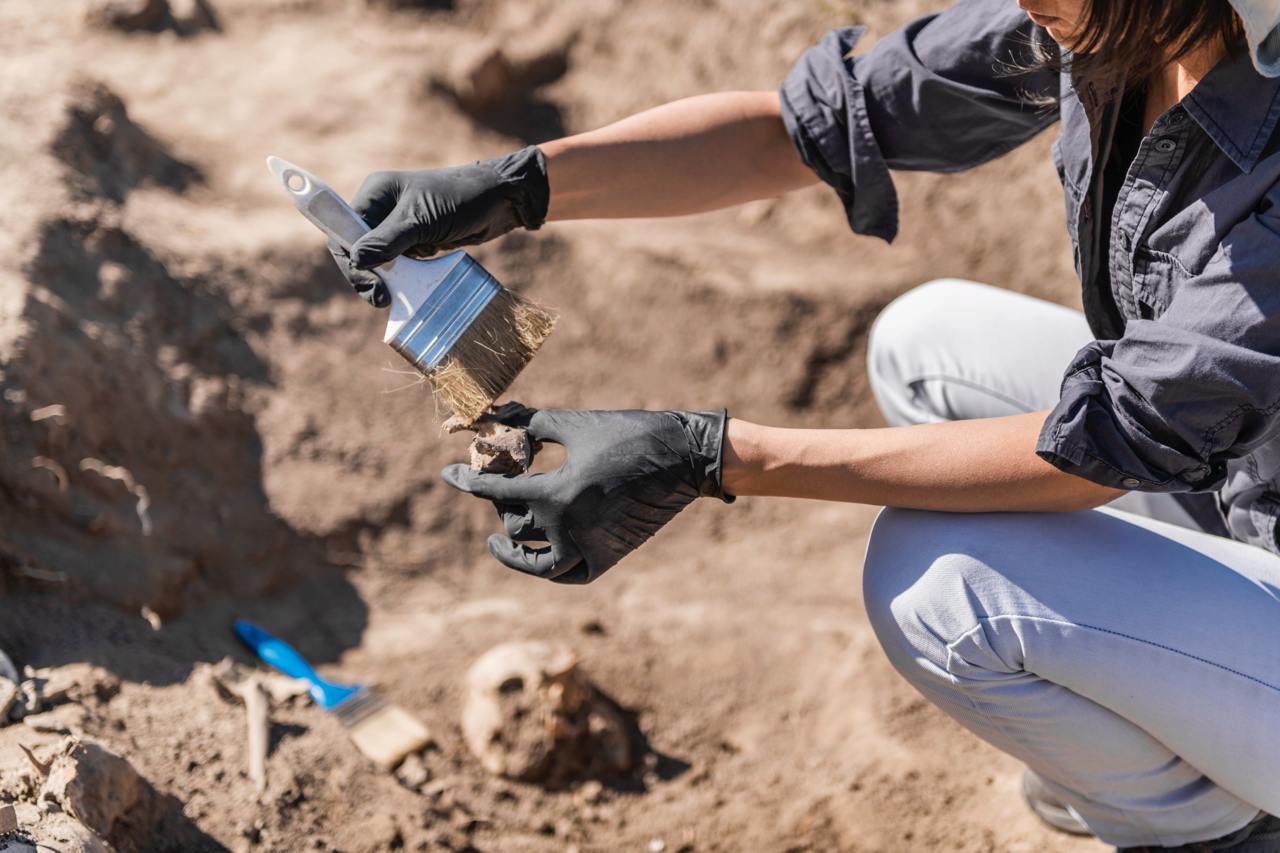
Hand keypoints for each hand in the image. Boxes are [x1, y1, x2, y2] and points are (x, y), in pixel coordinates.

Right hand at [328, 145, 549, 306]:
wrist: (501, 200)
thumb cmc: (461, 200)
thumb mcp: (421, 220)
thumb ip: (388, 241)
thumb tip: (357, 260)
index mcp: (376, 194)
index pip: (345, 231)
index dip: (350, 261)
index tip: (370, 285)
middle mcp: (382, 208)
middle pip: (358, 250)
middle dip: (367, 275)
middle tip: (382, 300)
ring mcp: (399, 226)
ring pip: (378, 261)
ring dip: (384, 280)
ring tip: (394, 299)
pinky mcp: (417, 241)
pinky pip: (399, 265)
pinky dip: (401, 279)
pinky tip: (407, 291)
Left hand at [442, 404, 733, 582]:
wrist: (684, 458)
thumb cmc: (630, 434)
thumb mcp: (575, 424)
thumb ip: (530, 423)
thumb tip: (495, 416)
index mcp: (558, 493)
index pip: (496, 491)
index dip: (467, 481)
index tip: (449, 474)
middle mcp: (569, 528)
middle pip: (513, 524)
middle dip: (501, 501)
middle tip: (501, 482)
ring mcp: (590, 547)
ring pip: (535, 561)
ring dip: (515, 547)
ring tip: (501, 534)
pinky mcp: (609, 556)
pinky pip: (567, 573)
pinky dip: (549, 567)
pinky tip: (537, 553)